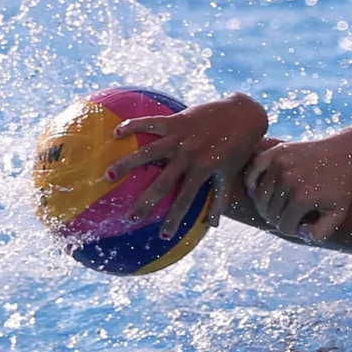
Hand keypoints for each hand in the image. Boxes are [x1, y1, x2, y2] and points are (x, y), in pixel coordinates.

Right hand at [104, 93, 267, 235]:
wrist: (243, 115)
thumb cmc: (237, 148)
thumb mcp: (229, 174)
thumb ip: (220, 199)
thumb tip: (213, 225)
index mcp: (203, 171)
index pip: (185, 201)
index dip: (174, 218)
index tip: (163, 236)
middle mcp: (189, 156)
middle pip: (162, 183)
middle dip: (145, 202)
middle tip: (129, 218)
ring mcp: (181, 138)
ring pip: (148, 153)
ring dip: (127, 164)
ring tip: (107, 176)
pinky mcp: (176, 120)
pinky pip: (150, 123)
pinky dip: (133, 126)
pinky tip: (115, 133)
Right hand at [243, 129, 351, 242]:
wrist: (349, 153)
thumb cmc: (343, 187)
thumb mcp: (338, 214)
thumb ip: (320, 233)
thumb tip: (298, 233)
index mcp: (301, 198)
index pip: (284, 226)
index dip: (293, 229)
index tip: (304, 224)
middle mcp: (287, 180)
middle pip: (270, 213)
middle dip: (280, 218)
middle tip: (293, 215)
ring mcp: (280, 164)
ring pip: (259, 196)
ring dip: (267, 205)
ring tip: (280, 206)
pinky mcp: (277, 152)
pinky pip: (253, 170)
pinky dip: (251, 182)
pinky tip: (258, 189)